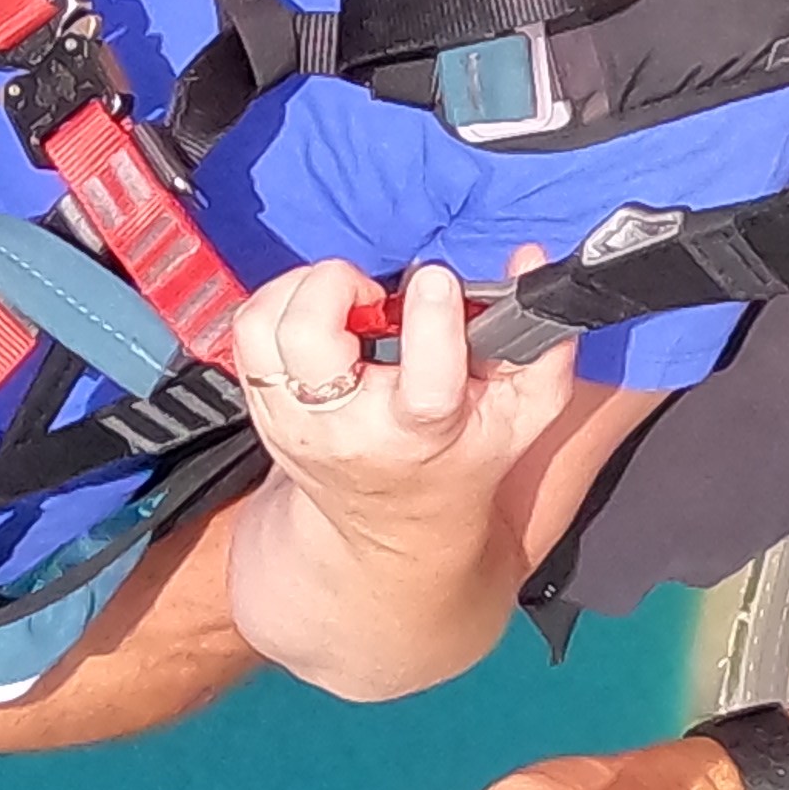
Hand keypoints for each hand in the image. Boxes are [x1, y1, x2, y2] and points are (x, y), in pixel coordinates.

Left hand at [221, 254, 585, 699]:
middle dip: (339, 287)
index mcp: (421, 434)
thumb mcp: (521, 415)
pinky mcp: (264, 410)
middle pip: (310, 339)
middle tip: (374, 296)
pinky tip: (319, 315)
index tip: (437, 281)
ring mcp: (294, 423)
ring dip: (303, 290)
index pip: (423, 384)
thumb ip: (541, 341)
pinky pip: (247, 331)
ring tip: (344, 301)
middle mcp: (347, 430)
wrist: (391, 530)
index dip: (430, 317)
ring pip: (265, 327)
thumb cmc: (461, 457)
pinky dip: (278, 304)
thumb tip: (528, 259)